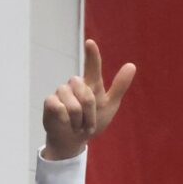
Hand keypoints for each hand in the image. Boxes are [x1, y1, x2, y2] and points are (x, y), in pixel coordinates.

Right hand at [43, 39, 135, 160]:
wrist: (73, 140)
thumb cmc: (92, 122)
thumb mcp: (109, 106)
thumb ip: (119, 87)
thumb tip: (132, 65)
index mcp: (90, 84)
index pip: (92, 67)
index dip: (92, 56)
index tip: (90, 43)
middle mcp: (75, 84)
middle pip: (87, 96)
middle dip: (90, 116)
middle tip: (88, 124)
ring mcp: (61, 92)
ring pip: (74, 107)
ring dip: (79, 122)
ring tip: (77, 125)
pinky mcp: (50, 102)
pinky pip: (60, 109)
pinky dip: (66, 122)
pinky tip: (65, 123)